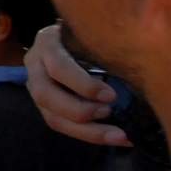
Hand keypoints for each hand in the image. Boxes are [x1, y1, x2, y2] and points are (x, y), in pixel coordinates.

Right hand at [25, 23, 129, 147]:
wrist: (75, 38)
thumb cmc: (90, 32)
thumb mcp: (92, 33)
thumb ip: (104, 46)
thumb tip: (134, 62)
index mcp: (47, 43)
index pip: (58, 66)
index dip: (82, 84)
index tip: (110, 95)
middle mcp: (35, 66)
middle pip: (46, 95)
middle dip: (80, 110)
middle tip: (110, 112)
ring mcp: (37, 88)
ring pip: (53, 118)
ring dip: (87, 131)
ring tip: (118, 134)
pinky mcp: (46, 107)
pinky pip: (63, 127)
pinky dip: (90, 135)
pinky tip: (116, 138)